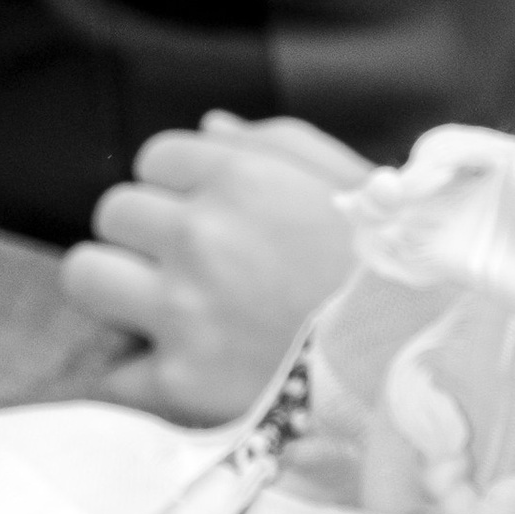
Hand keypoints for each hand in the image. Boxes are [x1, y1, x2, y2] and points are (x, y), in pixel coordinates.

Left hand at [63, 114, 367, 423]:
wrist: (428, 368)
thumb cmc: (396, 269)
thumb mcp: (354, 184)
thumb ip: (274, 144)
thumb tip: (206, 129)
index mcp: (241, 180)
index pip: (154, 159)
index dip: (181, 189)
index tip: (214, 218)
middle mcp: (202, 238)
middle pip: (114, 214)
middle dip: (145, 238)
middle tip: (188, 268)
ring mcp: (185, 312)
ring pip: (86, 277)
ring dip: (117, 293)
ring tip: (163, 313)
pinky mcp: (181, 385)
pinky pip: (112, 374)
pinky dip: (139, 377)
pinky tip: (179, 373)